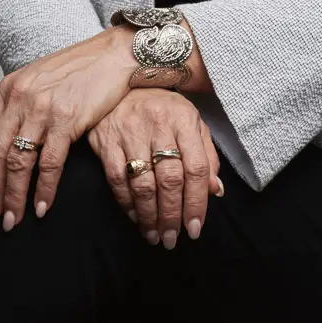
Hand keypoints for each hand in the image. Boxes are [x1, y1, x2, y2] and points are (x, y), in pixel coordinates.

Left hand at [0, 26, 137, 230]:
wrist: (114, 54)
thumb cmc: (82, 69)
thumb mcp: (40, 79)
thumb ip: (22, 103)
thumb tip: (11, 136)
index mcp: (9, 89)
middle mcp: (20, 98)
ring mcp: (43, 108)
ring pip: (18, 162)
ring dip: (14, 196)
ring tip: (14, 219)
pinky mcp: (67, 118)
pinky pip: (49, 163)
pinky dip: (44, 189)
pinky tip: (42, 206)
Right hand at [86, 88, 222, 248]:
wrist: (123, 83)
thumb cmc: (164, 108)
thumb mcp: (191, 122)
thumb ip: (206, 155)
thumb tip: (215, 191)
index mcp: (184, 120)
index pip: (196, 168)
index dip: (197, 202)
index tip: (195, 227)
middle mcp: (158, 125)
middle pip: (170, 179)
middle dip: (173, 215)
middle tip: (173, 238)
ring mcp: (130, 133)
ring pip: (142, 183)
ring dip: (149, 216)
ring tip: (155, 235)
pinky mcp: (106, 141)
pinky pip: (117, 180)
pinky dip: (127, 204)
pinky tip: (136, 218)